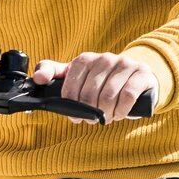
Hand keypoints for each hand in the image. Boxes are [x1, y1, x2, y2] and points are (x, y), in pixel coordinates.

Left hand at [32, 52, 156, 123]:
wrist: (135, 77)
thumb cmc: (101, 81)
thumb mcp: (75, 75)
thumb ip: (53, 74)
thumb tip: (37, 78)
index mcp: (85, 59)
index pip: (71, 87)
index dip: (71, 106)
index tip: (75, 117)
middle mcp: (105, 58)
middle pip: (89, 94)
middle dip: (89, 113)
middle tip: (92, 120)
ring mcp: (124, 64)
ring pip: (108, 97)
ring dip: (106, 114)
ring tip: (106, 118)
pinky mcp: (141, 74)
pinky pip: (127, 96)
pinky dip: (121, 111)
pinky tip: (118, 114)